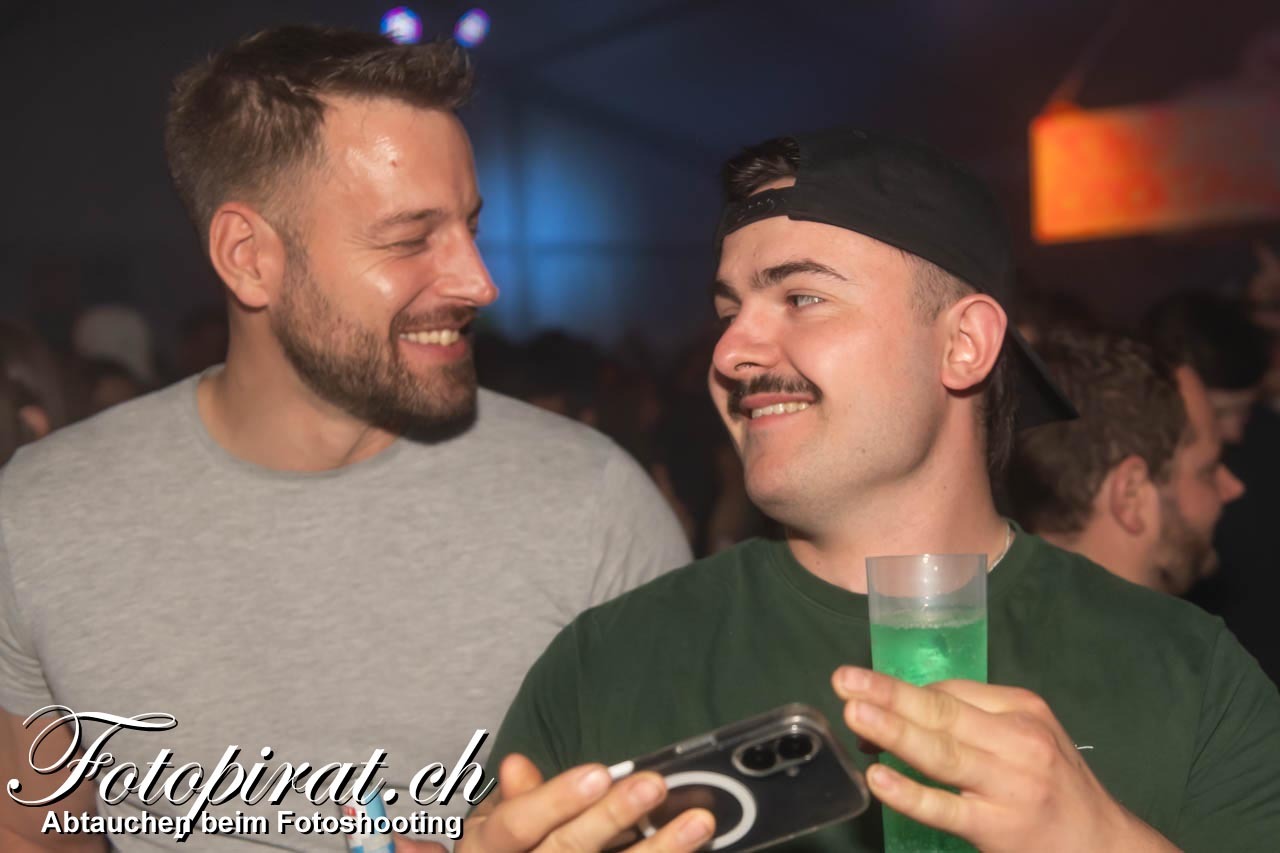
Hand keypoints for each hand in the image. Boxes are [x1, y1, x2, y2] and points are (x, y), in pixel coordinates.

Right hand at [433, 753, 712, 852]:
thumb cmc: (512, 848)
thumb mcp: (498, 823)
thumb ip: (516, 799)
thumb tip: (517, 766)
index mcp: (489, 848)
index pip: (517, 825)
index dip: (555, 799)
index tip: (598, 773)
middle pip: (567, 851)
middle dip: (611, 817)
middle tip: (654, 785)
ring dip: (657, 852)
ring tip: (698, 823)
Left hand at [832, 667, 1176, 852]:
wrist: (1106, 848)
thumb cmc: (1056, 788)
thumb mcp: (1029, 739)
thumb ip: (977, 721)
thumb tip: (904, 713)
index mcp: (1021, 710)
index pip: (951, 692)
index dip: (901, 692)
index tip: (859, 691)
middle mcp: (1018, 741)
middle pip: (942, 713)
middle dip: (889, 694)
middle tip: (844, 679)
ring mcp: (1009, 784)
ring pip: (942, 752)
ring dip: (894, 730)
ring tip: (855, 713)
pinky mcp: (999, 827)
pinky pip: (946, 809)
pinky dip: (910, 793)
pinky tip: (880, 778)